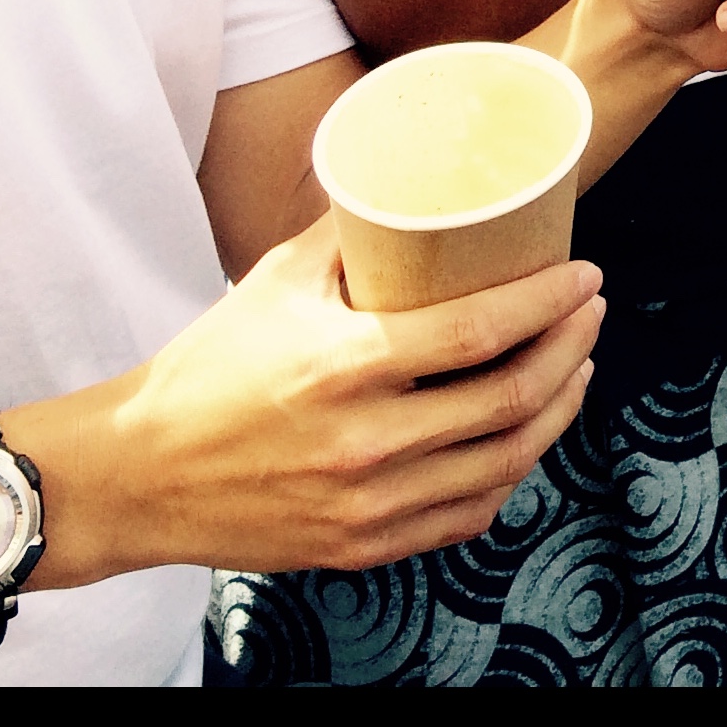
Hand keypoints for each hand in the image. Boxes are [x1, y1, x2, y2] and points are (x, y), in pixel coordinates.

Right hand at [69, 217, 601, 577]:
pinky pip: (466, 516)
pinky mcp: (361, 546)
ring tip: (575, 368)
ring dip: (557, 412)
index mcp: (345, 368)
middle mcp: (365, 443)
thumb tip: (414, 180)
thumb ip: (350, 232)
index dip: (550, 302)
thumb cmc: (206, 369)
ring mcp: (368, 505)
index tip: (585, 276)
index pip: (482, 331)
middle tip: (590, 313)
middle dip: (572, 349)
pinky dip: (509, 474)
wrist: (136, 476)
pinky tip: (524, 438)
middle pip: (512, 400)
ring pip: (504, 463)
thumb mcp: (276, 283)